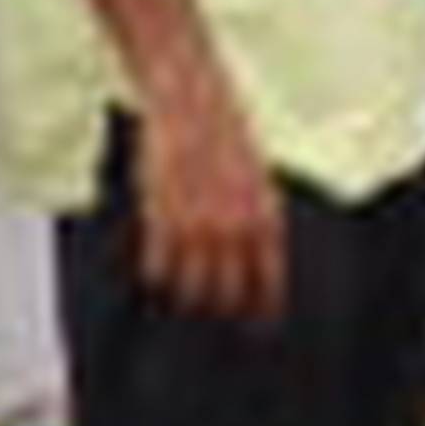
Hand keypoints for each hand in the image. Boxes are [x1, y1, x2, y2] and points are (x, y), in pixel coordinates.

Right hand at [133, 74, 283, 327]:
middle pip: (227, 294)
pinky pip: (158, 269)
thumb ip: (254, 215)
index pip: (269, 278)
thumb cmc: (222, 129)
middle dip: (219, 309)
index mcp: (265, 213)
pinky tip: (155, 276)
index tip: (261, 329)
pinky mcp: (162, 218)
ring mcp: (197, 225)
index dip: (264, 308)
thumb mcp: (255, 172)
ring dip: (185, 297)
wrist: (190, 96)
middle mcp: (235, 226)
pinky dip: (156, 277)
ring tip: (180, 299)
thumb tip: (249, 253)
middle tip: (212, 316)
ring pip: (191, 288)